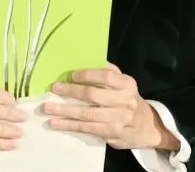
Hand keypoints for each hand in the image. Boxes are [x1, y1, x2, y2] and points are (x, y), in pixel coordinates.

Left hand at [44, 63, 175, 149]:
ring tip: (47, 108)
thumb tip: (83, 60)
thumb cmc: (127, 100)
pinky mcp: (111, 134)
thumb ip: (107, 72)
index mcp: (127, 85)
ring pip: (87, 114)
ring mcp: (118, 120)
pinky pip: (86, 129)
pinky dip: (68, 126)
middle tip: (53, 88)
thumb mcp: (123, 83)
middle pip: (93, 95)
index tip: (71, 74)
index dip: (87, 74)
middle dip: (71, 91)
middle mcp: (125, 102)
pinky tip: (55, 123)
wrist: (147, 127)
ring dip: (64, 111)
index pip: (106, 77)